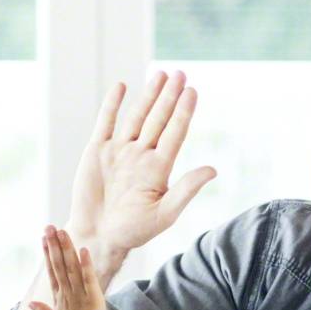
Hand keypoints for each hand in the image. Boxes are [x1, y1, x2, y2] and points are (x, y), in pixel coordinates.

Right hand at [25, 226, 104, 309]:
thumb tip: (29, 303)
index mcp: (58, 299)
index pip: (52, 272)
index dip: (48, 254)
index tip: (44, 239)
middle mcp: (66, 295)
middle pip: (58, 265)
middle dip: (54, 245)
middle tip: (49, 227)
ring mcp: (78, 297)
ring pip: (71, 268)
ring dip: (66, 249)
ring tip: (62, 232)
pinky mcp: (92, 300)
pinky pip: (89, 279)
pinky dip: (86, 265)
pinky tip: (83, 250)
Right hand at [66, 72, 215, 266]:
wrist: (97, 236)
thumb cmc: (133, 231)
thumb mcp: (164, 213)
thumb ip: (186, 190)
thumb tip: (213, 169)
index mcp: (159, 168)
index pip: (175, 133)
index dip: (183, 112)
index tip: (192, 91)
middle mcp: (141, 155)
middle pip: (158, 119)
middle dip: (168, 96)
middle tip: (179, 73)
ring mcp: (119, 151)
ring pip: (136, 116)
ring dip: (148, 96)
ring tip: (159, 74)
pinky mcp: (97, 151)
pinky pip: (106, 123)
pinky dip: (112, 105)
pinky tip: (122, 87)